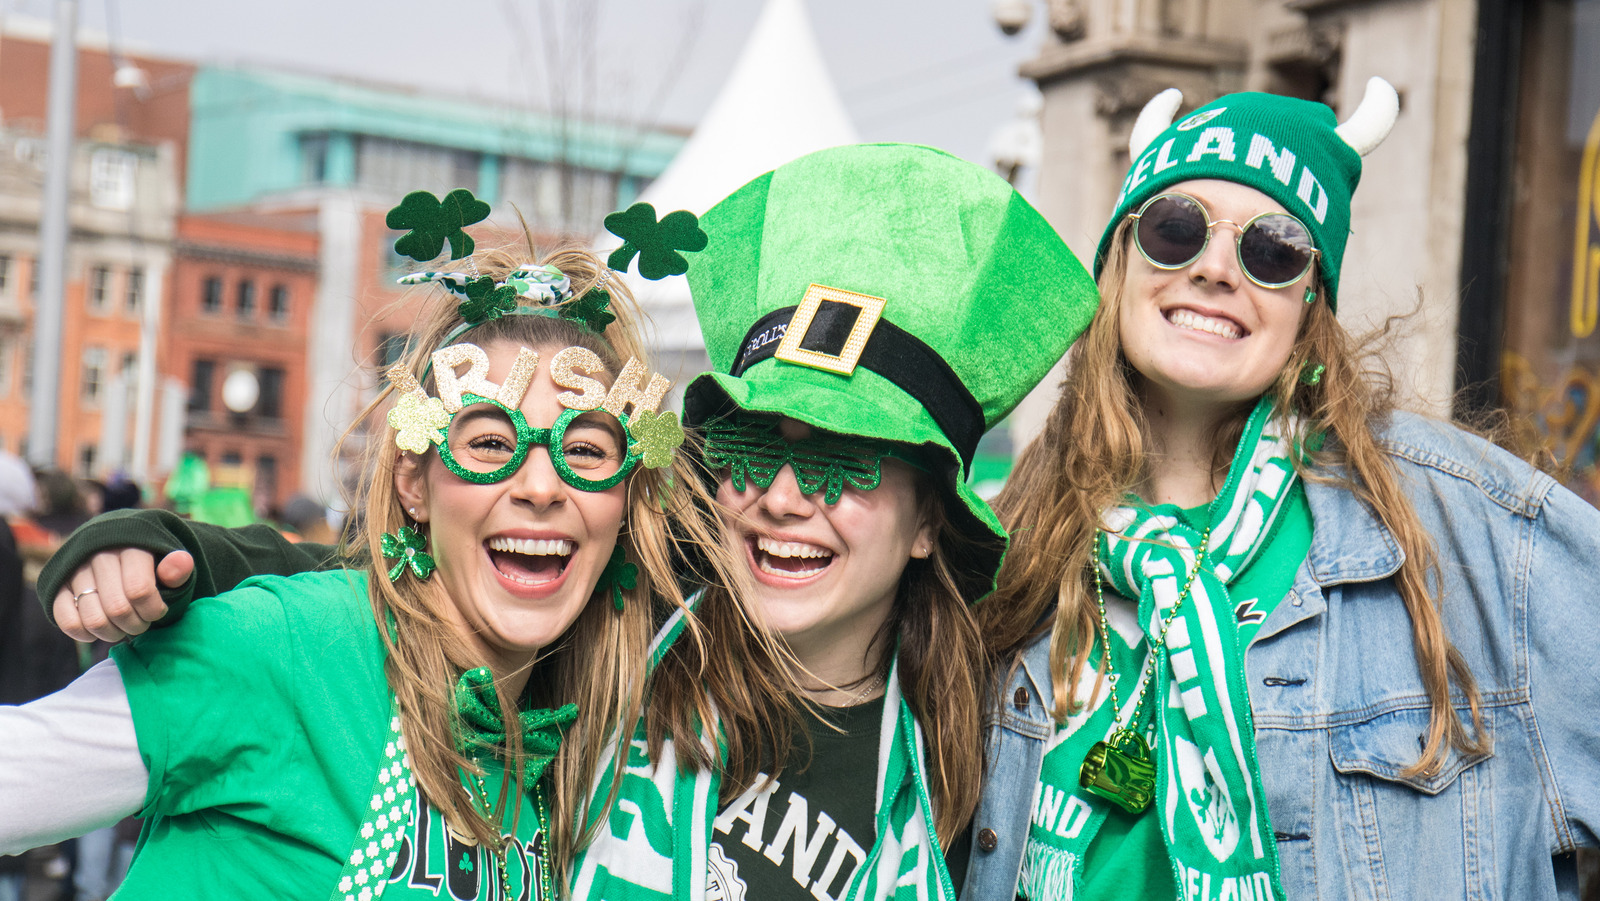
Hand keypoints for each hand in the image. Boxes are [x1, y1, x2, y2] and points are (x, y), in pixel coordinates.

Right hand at [53, 549, 193, 642]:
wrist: (118, 549)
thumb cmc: (150, 564)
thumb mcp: (170, 565)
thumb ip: (177, 568)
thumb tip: (181, 562)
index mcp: (131, 547)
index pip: (140, 590)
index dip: (152, 611)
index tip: (158, 612)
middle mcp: (100, 555)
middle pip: (117, 609)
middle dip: (135, 625)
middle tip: (142, 624)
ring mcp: (75, 570)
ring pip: (93, 619)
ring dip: (113, 634)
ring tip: (123, 628)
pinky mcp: (58, 585)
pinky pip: (67, 621)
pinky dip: (85, 634)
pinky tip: (100, 630)